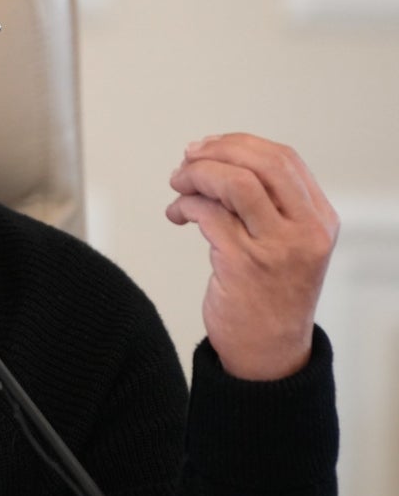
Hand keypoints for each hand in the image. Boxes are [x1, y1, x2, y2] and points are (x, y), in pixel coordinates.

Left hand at [166, 134, 338, 380]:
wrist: (268, 351)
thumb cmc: (269, 292)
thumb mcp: (286, 242)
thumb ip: (265, 203)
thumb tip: (214, 157)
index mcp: (320, 219)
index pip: (284, 159)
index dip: (238, 144)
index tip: (206, 146)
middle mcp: (304, 231)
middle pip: (261, 163)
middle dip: (215, 152)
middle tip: (187, 159)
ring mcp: (275, 248)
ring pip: (234, 183)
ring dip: (196, 175)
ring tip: (178, 183)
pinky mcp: (242, 264)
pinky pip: (207, 214)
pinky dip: (184, 205)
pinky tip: (177, 214)